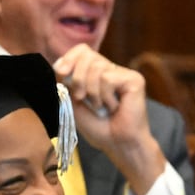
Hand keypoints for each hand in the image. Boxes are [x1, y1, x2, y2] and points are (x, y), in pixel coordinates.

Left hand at [53, 44, 164, 194]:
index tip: (61, 72)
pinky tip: (115, 107)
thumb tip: (59, 65)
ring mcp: (124, 74)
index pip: (82, 50)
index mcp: (97, 73)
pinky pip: (109, 78)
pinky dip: (106, 97)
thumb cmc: (99, 127)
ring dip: (93, 93)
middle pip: (87, 55)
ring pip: (97, 68)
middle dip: (77, 78)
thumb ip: (67, 83)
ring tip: (102, 107)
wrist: (118, 144)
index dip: (69, 58)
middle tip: (81, 98)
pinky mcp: (134, 80)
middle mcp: (111, 70)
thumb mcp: (74, 103)